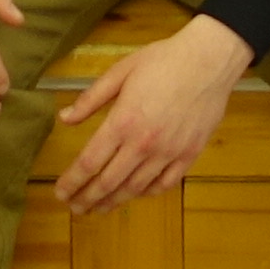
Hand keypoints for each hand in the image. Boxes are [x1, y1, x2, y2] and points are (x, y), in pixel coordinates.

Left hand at [50, 11, 255, 208]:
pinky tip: (135, 194)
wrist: (209, 60)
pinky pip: (165, 184)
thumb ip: (90, 99)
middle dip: (87, 198)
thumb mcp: (120, 71)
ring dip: (114, 201)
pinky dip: (147, 193)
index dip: (72, 181)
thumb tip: (64, 118)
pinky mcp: (189, 155)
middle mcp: (143, 144)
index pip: (90, 162)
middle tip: (74, 208)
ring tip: (99, 208)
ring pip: (135, 188)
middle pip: (109, 182)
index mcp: (123, 122)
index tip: (60, 193)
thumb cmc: (163, 60)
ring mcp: (168, 153)